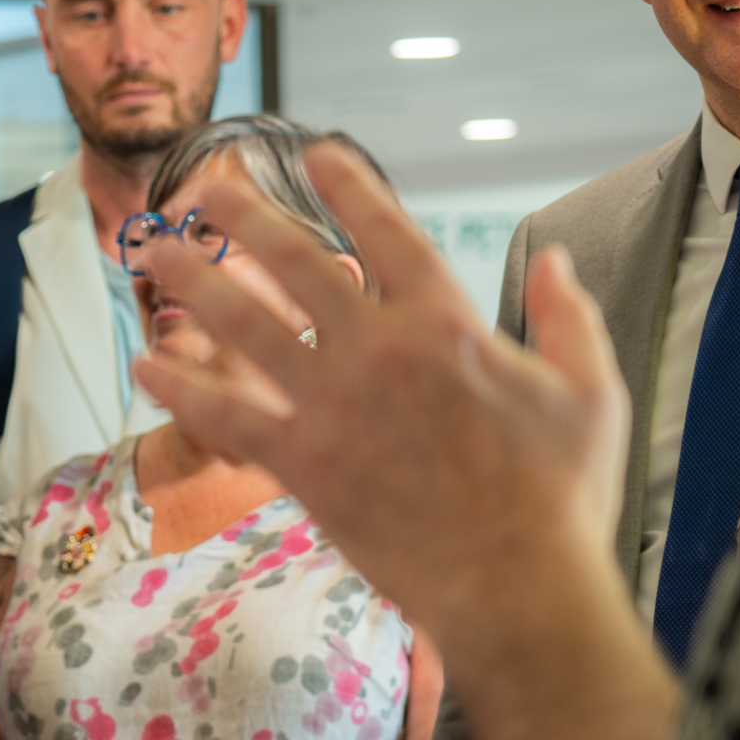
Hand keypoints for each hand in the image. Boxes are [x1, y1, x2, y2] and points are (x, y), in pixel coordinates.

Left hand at [130, 145, 628, 664]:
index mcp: (449, 324)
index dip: (349, 186)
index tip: (315, 152)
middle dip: (244, 217)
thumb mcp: (592, 392)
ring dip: (198, 284)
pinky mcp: (307, 466)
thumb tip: (554, 261)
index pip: (388, 233)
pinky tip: (147, 369)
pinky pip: (230, 417)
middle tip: (205, 190)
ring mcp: (337, 407)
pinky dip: (185, 391)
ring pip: (248, 326)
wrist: (518, 588)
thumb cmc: (562, 496)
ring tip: (160, 255)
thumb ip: (570, 318)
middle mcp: (381, 351)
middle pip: (296, 263)